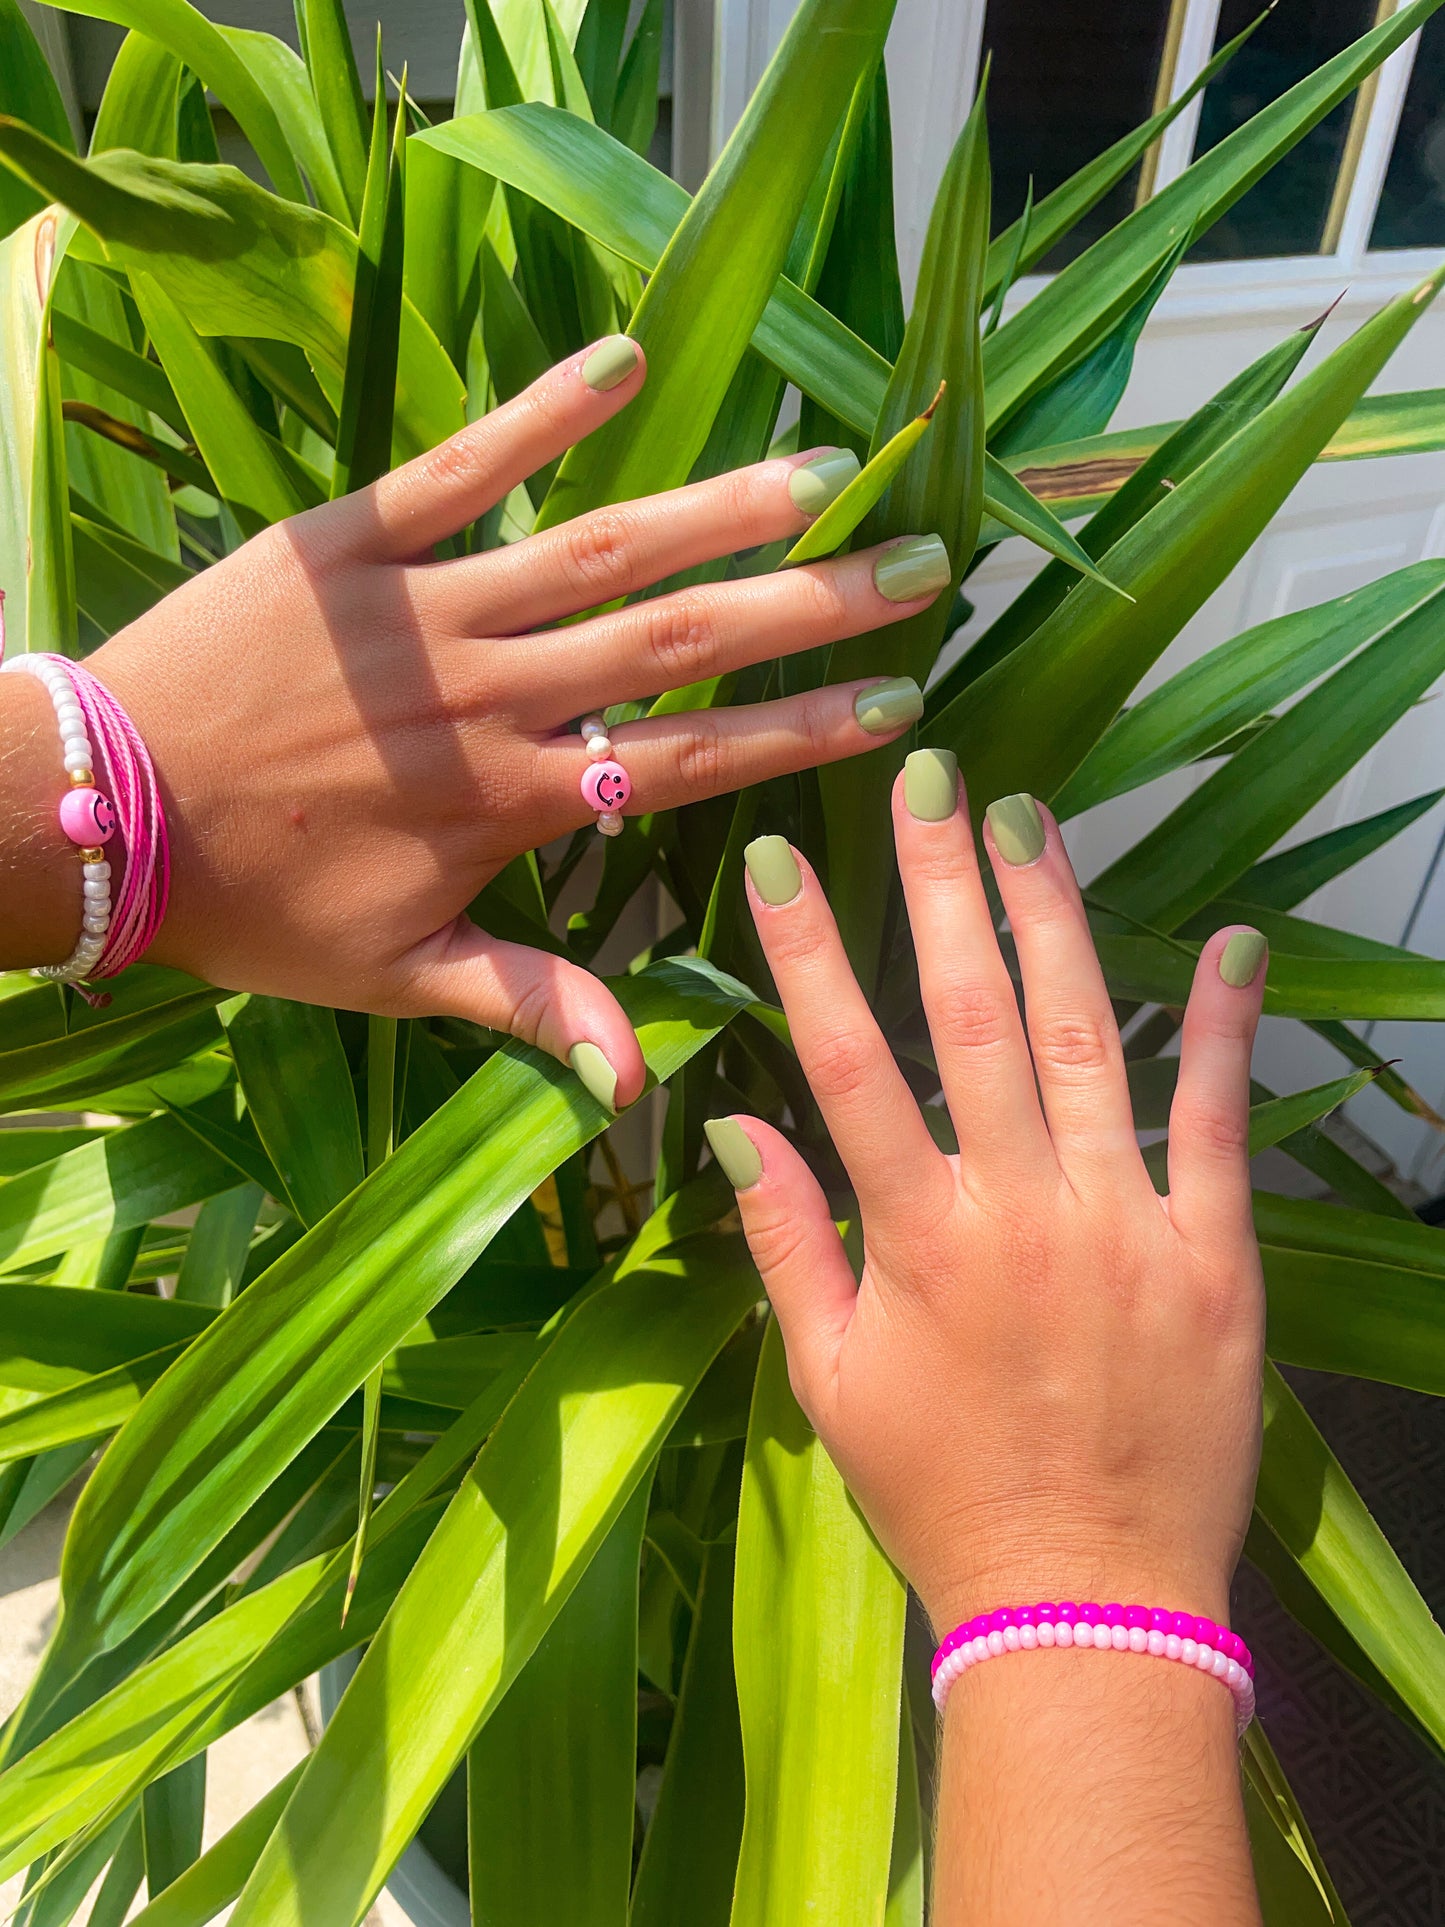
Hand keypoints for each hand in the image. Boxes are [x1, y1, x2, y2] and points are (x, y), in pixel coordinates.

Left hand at [5, 338, 949, 1109]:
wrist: (103, 814)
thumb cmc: (256, 904)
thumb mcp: (395, 975)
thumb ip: (528, 1009)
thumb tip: (636, 1084)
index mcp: (512, 799)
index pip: (688, 762)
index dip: (799, 733)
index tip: (899, 703)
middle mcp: (492, 694)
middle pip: (677, 644)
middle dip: (807, 607)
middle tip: (914, 563)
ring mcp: (426, 609)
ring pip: (596, 551)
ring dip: (715, 510)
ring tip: (818, 472)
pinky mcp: (351, 542)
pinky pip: (458, 469)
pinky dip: (539, 416)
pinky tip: (621, 361)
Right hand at [708, 755, 1266, 1633]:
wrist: (1087, 1602)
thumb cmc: (941, 1493)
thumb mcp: (830, 1381)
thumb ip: (787, 1243)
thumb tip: (733, 1122)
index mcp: (916, 1237)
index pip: (846, 1061)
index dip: (811, 950)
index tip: (792, 855)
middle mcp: (1018, 1208)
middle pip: (969, 1014)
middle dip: (941, 883)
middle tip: (929, 776)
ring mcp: (1124, 1224)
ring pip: (1085, 1039)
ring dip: (1055, 920)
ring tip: (1031, 820)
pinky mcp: (1213, 1256)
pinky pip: (1214, 1122)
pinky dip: (1221, 1028)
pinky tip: (1227, 939)